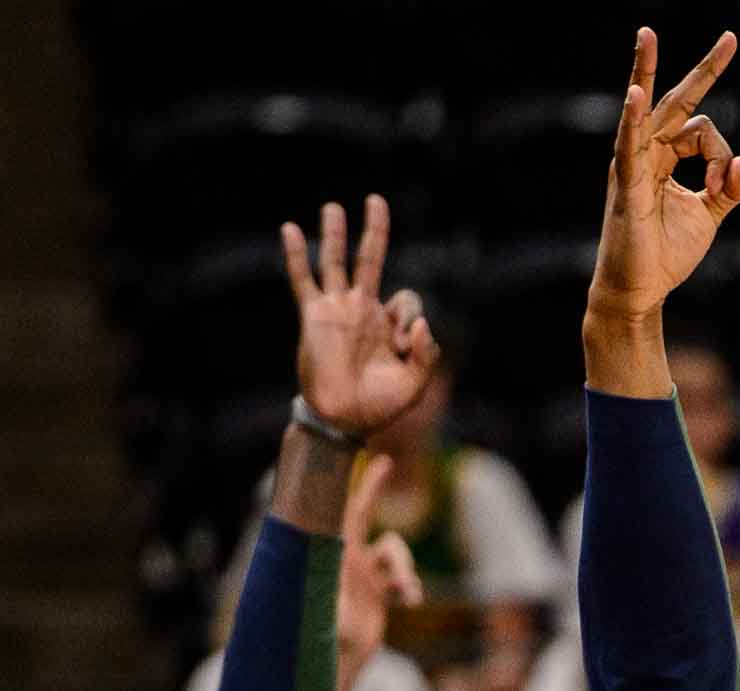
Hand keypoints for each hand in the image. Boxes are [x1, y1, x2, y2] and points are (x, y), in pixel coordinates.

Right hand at [281, 195, 439, 433]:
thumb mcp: (416, 382)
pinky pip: (303, 280)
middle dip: (375, 231)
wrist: (346, 419)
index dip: (413, 317)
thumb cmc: (381, 405)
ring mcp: (337, 309)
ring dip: (335, 234)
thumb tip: (420, 323)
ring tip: (334, 207)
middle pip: (370, 260)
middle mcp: (363, 310)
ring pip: (335, 262)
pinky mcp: (314, 315)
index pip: (407, 301)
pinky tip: (289, 229)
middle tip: (376, 201)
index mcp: (389, 325)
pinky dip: (296, 255)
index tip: (408, 343)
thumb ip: (427, 353)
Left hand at [336, 454, 422, 690]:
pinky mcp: (379, 593)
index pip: (344, 511)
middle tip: (384, 463)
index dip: (356, 485)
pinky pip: (405, 579)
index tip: (364, 460)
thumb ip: (339, 591)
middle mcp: (349, 557)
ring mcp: (365, 574)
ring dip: (406, 568)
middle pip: (365, 513)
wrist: (337, 660)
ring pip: (398, 552)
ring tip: (408, 591)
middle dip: (374, 488)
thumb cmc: (327, 636)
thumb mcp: (331, 609)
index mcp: (336, 554)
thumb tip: (345, 575)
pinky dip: (410, 588)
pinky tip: (410, 602)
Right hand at [588, 28, 739, 321]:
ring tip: (646, 36)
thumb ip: (730, 188)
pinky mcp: (626, 187)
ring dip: (644, 72)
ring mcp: (632, 166)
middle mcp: (646, 153)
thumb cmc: (666, 254)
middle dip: (704, 69)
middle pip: (675, 101)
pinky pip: (629, 148)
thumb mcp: (709, 217)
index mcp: (665, 157)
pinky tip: (635, 96)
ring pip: (647, 113)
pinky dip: (632, 122)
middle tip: (731, 38)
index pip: (702, 131)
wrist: (640, 292)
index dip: (720, 156)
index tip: (722, 185)